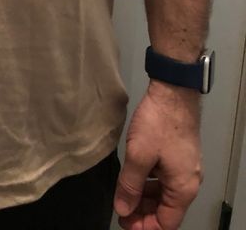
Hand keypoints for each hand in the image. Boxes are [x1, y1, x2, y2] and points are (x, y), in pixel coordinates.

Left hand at [114, 80, 203, 228]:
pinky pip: (164, 180)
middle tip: (120, 209)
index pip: (166, 223)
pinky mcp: (178, 156)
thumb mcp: (138, 155)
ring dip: (145, 198)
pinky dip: (149, 183)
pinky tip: (134, 178)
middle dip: (143, 213)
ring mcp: (184, 169)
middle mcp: (188, 182)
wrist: (173, 92)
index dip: (144, 227)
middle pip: (166, 211)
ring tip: (123, 195)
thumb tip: (122, 210)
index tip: (123, 222)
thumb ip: (130, 185)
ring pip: (164, 194)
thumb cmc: (157, 124)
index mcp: (182, 189)